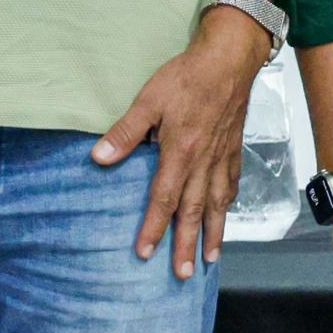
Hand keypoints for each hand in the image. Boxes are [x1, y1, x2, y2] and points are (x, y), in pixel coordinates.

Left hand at [89, 15, 270, 278]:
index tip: (146, 253)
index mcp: (181, 152)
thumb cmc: (187, 76)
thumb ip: (125, 132)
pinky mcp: (234, 148)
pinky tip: (224, 215)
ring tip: (210, 259)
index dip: (154, 228)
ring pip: (216, 204)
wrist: (229, 58)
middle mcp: (204, 162)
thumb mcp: (149, 99)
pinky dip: (227, 204)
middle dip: (186, 244)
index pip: (164, 199)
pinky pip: (231, 184)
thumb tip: (99, 159)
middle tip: (183, 274)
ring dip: (213, 234)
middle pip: (193, 211)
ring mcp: (222, 157)